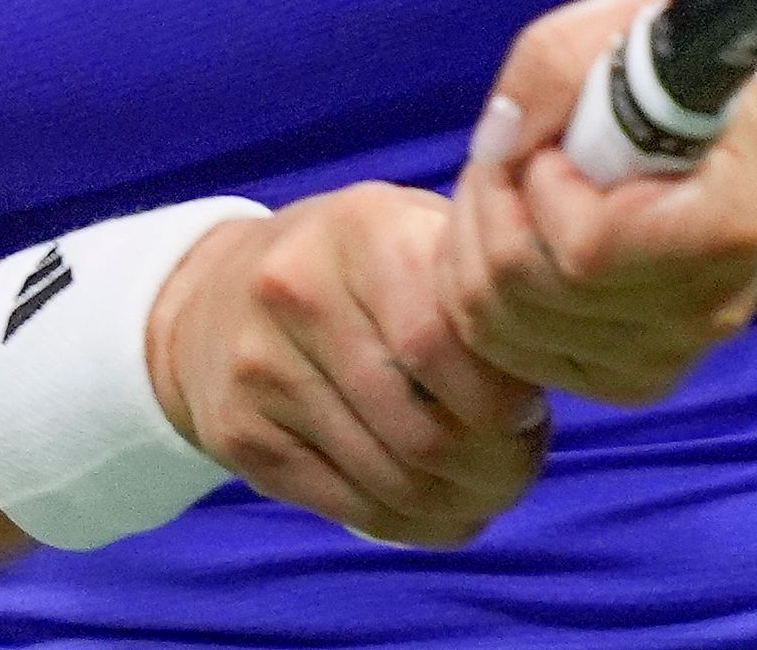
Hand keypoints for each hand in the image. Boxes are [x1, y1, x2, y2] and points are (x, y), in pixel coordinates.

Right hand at [143, 183, 549, 546]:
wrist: (212, 297)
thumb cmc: (353, 267)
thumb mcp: (411, 232)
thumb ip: (473, 283)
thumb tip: (544, 363)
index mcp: (363, 230)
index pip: (448, 346)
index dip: (506, 399)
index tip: (531, 410)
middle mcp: (299, 294)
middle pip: (425, 430)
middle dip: (496, 468)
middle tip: (520, 465)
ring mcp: (262, 371)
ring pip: (393, 482)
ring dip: (461, 504)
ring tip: (487, 489)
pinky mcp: (242, 440)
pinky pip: (352, 511)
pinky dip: (415, 527)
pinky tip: (439, 509)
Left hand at [440, 0, 756, 407]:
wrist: (734, 153)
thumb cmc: (682, 83)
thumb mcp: (632, 24)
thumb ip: (554, 66)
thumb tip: (496, 142)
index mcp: (726, 230)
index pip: (586, 249)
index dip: (543, 184)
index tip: (558, 140)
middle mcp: (702, 315)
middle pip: (525, 288)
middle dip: (491, 203)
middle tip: (516, 155)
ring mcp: (663, 360)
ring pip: (498, 324)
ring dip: (475, 242)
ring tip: (513, 189)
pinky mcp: (623, 383)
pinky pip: (502, 352)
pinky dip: (480, 288)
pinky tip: (513, 236)